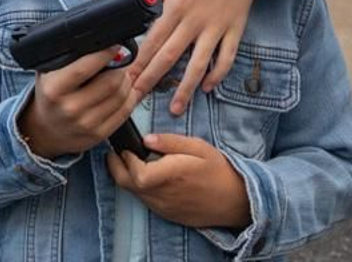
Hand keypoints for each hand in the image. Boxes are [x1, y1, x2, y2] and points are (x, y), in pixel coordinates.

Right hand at [18, 46, 141, 159]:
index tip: (114, 45)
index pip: (85, 67)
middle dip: (120, 68)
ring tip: (121, 74)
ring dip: (127, 81)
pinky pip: (124, 112)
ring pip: (121, 96)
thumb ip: (67, 58)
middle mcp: (70, 108)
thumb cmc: (50, 95)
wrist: (45, 130)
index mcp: (54, 89)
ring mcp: (86, 123)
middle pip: (110, 82)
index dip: (105, 54)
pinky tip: (124, 91)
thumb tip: (96, 41)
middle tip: (121, 60)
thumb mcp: (48, 73)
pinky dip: (129, 97)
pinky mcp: (99, 134)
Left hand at [106, 134, 251, 229]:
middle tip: (115, 154)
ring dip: (128, 178)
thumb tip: (146, 138)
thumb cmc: (218, 170)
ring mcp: (164, 207)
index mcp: (169, 175)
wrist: (236, 200)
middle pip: (126, 185)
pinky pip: (146, 201)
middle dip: (116, 168)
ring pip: (134, 194)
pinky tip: (148, 177)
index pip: (134, 172)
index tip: (125, 147)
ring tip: (131, 162)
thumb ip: (170, 142)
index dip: (125, 159)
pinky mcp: (168, 214)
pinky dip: (140, 189)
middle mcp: (163, 194)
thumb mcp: (198, 147)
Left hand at [129, 0, 271, 114]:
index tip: (127, 78)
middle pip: (169, 58)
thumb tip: (141, 6)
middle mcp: (195, 21)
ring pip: (198, 66)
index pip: (152, 41)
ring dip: (185, 89)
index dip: (138, 62)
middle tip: (138, 99)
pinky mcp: (235, 29)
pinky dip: (217, 75)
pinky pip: (226, 58)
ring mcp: (217, 28)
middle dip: (151, 80)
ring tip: (174, 108)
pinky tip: (207, 87)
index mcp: (176, 4)